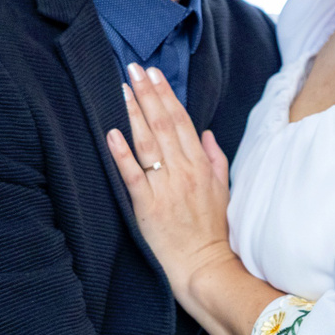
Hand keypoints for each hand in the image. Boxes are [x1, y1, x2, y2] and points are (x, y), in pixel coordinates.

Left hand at [105, 64, 234, 297]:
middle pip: (163, 124)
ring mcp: (166, 187)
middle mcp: (184, 171)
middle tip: (133, 68)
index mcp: (201, 165)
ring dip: (134, 112)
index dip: (166, 95)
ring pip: (148, 143)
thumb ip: (216, 159)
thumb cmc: (214, 231)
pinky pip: (134, 175)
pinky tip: (111, 133)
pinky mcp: (148, 206)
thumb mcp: (223, 190)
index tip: (155, 74)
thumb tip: (207, 134)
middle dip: (148, 93)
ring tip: (122, 88)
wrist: (206, 265)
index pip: (181, 121)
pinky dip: (122, 153)